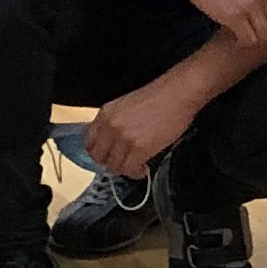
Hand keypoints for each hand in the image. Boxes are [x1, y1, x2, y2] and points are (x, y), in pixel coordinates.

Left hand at [79, 74, 207, 181]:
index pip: (89, 143)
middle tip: (121, 164)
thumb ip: (113, 123)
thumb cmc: (156, 98)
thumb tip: (110, 143)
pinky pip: (130, 169)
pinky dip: (136, 173)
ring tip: (136, 166)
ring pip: (114, 166)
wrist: (176, 95)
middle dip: (109, 163)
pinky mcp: (139, 149)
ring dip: (125, 169)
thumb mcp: (124, 107)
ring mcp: (123, 138)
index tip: (107, 157)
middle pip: (98, 157)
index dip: (99, 153)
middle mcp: (110, 127)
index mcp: (104, 114)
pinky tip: (143, 169)